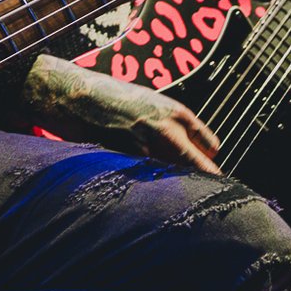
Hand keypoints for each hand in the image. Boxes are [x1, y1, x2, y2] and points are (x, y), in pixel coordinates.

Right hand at [24, 54, 223, 173]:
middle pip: (199, 163)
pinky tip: (149, 189)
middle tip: (210, 190)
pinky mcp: (129, 157)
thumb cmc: (114, 98)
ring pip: (174, 173)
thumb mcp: (150, 103)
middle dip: (204, 176)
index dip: (208, 156)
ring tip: (179, 194)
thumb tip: (184, 146)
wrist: (80, 95)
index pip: (209, 142)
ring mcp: (148, 145)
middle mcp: (167, 128)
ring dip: (177, 184)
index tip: (210, 167)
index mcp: (176, 112)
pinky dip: (152, 184)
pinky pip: (148, 176)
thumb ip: (168, 123)